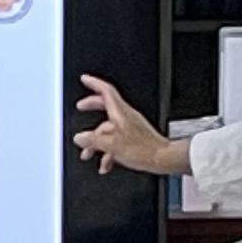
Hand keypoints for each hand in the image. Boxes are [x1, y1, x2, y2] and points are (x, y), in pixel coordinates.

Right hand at [73, 75, 187, 177]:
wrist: (161, 158)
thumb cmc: (143, 149)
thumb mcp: (112, 145)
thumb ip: (93, 140)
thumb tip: (79, 137)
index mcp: (120, 113)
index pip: (106, 91)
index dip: (94, 83)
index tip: (85, 79)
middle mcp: (125, 116)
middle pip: (106, 105)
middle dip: (91, 106)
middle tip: (80, 107)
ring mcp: (129, 126)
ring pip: (108, 128)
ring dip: (96, 140)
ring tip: (88, 153)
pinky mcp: (133, 137)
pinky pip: (115, 139)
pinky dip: (107, 150)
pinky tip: (105, 163)